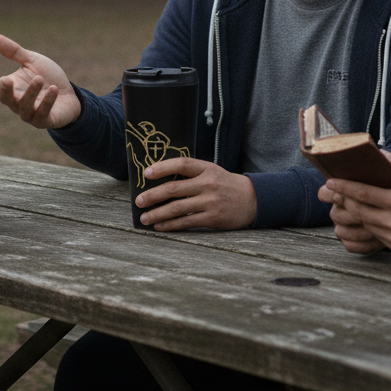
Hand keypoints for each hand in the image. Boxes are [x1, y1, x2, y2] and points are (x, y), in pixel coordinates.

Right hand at [0, 34, 81, 128]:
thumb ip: (15, 52)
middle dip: (5, 91)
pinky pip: (43, 114)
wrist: (69, 94)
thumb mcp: (32, 62)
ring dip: (31, 93)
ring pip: (25, 107)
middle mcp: (18, 103)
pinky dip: (47, 101)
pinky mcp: (46, 121)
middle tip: (5, 79)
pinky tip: (53, 89)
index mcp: (12, 88)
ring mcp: (31, 114)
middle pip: (7, 100)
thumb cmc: (47, 77)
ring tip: (39, 78)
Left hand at [136, 158, 256, 230]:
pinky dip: (171, 225)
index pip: (181, 164)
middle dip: (153, 195)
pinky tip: (160, 226)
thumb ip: (191, 173)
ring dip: (158, 213)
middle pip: (174, 189)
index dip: (163, 167)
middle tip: (138, 201)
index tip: (146, 173)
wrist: (252, 199)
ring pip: (178, 208)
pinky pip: (186, 222)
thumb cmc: (225, 184)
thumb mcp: (211, 171)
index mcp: (206, 168)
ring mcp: (210, 201)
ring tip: (144, 217)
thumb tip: (161, 180)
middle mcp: (207, 184)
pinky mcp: (212, 218)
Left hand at [317, 152, 390, 256]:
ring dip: (354, 213)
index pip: (363, 194)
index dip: (343, 187)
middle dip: (343, 200)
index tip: (330, 181)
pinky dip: (367, 225)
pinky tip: (365, 216)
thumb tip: (379, 154)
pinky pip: (375, 236)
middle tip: (332, 190)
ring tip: (346, 201)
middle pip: (358, 210)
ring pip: (364, 224)